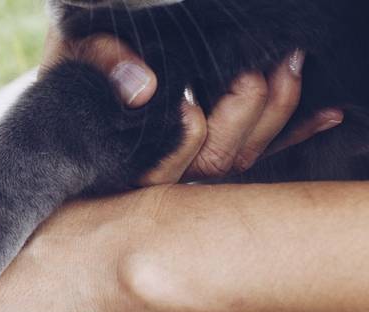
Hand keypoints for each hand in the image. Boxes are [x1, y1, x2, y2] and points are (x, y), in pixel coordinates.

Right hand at [55, 34, 343, 183]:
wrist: (66, 102)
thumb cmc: (73, 77)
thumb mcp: (75, 56)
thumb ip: (102, 60)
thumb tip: (145, 86)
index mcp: (125, 158)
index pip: (171, 156)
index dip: (191, 131)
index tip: (193, 100)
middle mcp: (161, 173)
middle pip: (217, 160)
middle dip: (245, 111)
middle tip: (258, 68)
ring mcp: (191, 167)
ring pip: (244, 158)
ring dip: (276, 114)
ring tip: (290, 64)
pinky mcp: (213, 155)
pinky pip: (261, 155)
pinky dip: (297, 134)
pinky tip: (327, 115)